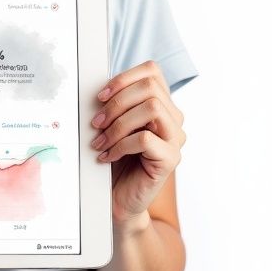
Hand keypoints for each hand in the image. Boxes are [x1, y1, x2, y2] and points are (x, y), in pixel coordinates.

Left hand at [90, 61, 185, 225]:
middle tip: (96, 123)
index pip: (152, 71)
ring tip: (101, 141)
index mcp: (161, 104)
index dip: (124, 78)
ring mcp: (175, 139)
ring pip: (152, 108)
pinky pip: (146, 139)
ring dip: (118, 124)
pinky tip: (108, 156)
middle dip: (116, 103)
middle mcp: (173, 119)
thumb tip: (99, 88)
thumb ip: (113, 105)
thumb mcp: (111, 126)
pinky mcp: (170, 159)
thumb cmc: (114, 161)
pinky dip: (120, 145)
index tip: (100, 96)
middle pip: (150, 88)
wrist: (118, 199)